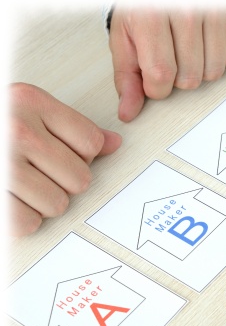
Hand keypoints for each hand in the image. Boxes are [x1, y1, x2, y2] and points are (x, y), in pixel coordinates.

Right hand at [8, 83, 121, 236]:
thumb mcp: (26, 110)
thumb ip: (71, 127)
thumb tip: (114, 143)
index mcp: (30, 102)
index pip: (91, 144)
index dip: (80, 155)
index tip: (58, 152)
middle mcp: (16, 129)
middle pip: (81, 179)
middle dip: (62, 182)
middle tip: (35, 172)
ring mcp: (2, 164)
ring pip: (59, 204)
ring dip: (42, 202)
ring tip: (19, 185)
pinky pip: (30, 223)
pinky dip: (21, 219)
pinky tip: (8, 200)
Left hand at [108, 6, 225, 121]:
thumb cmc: (145, 6)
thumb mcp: (125, 36)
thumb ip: (127, 76)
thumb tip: (128, 112)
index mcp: (151, 18)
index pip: (161, 77)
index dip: (156, 88)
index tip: (154, 78)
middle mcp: (184, 12)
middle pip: (190, 79)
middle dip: (179, 78)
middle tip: (171, 56)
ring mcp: (213, 11)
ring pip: (214, 72)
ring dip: (202, 69)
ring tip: (189, 48)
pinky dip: (223, 56)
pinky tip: (208, 42)